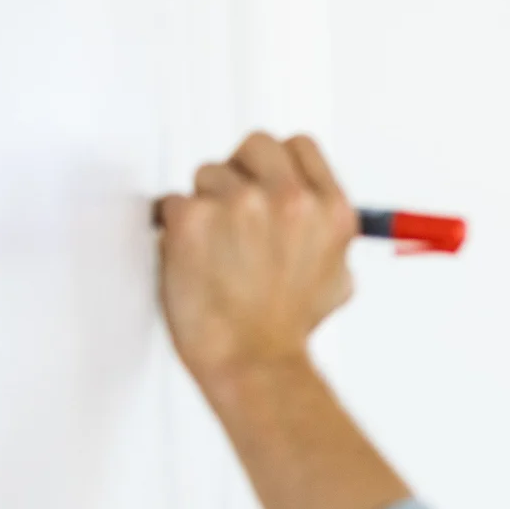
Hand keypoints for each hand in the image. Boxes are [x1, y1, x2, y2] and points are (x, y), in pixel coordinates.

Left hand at [155, 133, 356, 387]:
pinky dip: (174, 229)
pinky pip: (172, 202)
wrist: (253, 362)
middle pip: (254, 146)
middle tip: (233, 214)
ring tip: (214, 250)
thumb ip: (324, 232)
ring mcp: (240, 205)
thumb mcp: (337, 275)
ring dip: (205, 205)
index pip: (298, 146)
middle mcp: (290, 200)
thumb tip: (313, 206)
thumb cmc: (288, 326)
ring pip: (208, 174)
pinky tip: (191, 259)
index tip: (264, 185)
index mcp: (330, 209)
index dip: (277, 165)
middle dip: (240, 174)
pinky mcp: (193, 218)